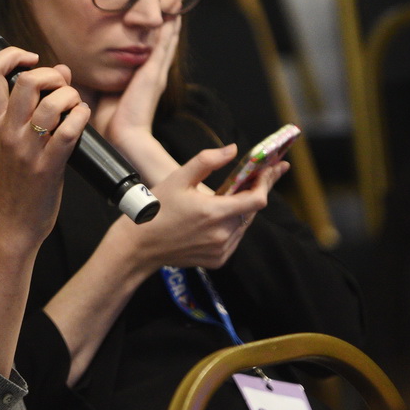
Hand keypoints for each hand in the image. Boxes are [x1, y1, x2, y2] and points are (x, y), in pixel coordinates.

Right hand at [0, 47, 88, 246]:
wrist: (11, 225)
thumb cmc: (14, 183)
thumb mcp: (10, 142)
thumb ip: (30, 108)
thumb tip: (61, 71)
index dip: (12, 54)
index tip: (30, 58)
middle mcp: (7, 132)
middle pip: (27, 81)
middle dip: (52, 74)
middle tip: (60, 87)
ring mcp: (27, 149)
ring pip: (52, 103)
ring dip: (71, 96)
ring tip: (74, 106)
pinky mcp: (48, 167)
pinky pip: (69, 130)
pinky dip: (81, 117)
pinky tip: (82, 119)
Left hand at [91, 15, 180, 143]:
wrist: (123, 137)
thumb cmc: (109, 121)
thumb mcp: (97, 93)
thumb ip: (89, 78)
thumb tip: (68, 66)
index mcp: (143, 79)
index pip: (152, 50)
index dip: (156, 33)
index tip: (157, 13)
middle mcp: (153, 74)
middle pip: (164, 40)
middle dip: (168, 20)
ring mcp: (155, 73)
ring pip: (167, 39)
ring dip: (171, 20)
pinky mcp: (152, 73)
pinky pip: (163, 46)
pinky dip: (168, 30)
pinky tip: (172, 16)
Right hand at [110, 145, 287, 271]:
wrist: (138, 246)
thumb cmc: (156, 209)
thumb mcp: (177, 178)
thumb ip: (206, 161)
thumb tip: (233, 149)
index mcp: (214, 212)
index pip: (257, 198)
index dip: (266, 182)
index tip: (271, 169)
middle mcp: (222, 234)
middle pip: (251, 210)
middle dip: (255, 191)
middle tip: (259, 176)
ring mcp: (221, 250)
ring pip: (243, 224)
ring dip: (242, 209)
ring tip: (235, 195)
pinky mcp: (218, 260)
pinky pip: (234, 239)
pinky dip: (231, 226)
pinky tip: (218, 218)